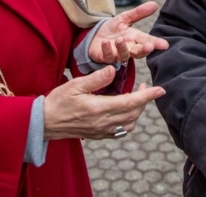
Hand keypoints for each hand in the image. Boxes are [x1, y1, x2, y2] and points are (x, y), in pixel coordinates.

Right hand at [43, 65, 164, 140]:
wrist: (44, 123)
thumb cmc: (58, 102)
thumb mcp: (75, 85)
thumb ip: (97, 78)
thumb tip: (114, 69)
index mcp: (99, 109)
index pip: (130, 103)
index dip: (147, 96)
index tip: (160, 90)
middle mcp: (102, 123)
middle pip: (133, 115)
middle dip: (144, 102)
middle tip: (148, 88)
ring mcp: (101, 131)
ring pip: (128, 125)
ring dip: (137, 112)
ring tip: (137, 98)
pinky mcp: (97, 135)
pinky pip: (119, 132)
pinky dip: (128, 122)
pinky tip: (125, 111)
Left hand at [88, 1, 168, 65]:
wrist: (95, 37)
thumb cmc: (113, 29)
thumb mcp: (125, 18)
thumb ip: (139, 12)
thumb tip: (155, 4)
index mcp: (135, 38)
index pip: (148, 41)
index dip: (156, 43)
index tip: (165, 45)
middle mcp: (128, 48)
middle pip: (138, 51)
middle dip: (144, 49)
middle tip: (150, 47)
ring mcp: (117, 54)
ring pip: (123, 55)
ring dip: (122, 48)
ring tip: (120, 39)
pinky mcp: (105, 57)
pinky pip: (107, 56)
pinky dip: (107, 50)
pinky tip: (105, 42)